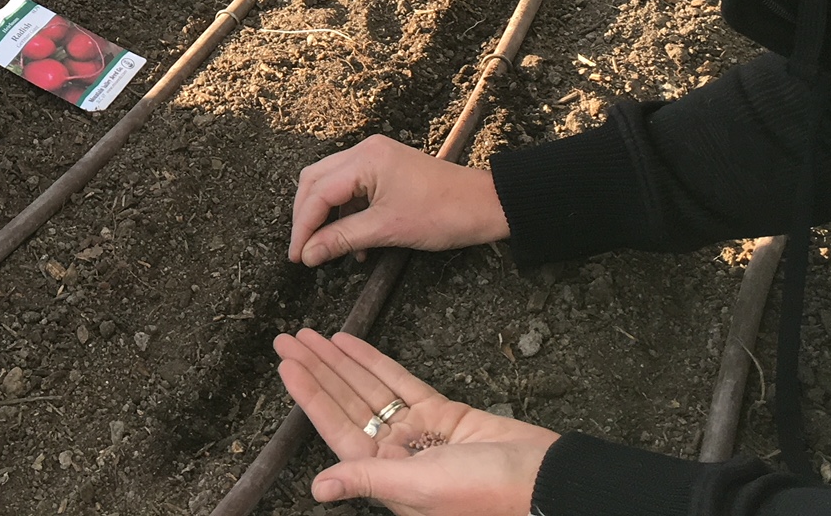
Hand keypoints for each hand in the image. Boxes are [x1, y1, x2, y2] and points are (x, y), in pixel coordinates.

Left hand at [278, 329, 558, 515]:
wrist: (545, 480)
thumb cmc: (488, 495)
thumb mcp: (420, 487)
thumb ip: (368, 480)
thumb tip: (319, 488)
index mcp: (386, 477)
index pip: (336, 430)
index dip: (309, 396)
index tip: (286, 367)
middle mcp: (396, 455)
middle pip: (347, 404)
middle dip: (316, 371)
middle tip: (285, 340)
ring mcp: (418, 432)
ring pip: (369, 388)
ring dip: (339, 362)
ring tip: (310, 336)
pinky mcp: (442, 414)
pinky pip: (400, 382)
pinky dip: (375, 361)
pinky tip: (349, 342)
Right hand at [290, 135, 506, 264]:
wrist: (487, 205)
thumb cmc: (444, 214)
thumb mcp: (388, 230)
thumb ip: (342, 240)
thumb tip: (308, 254)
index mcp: (364, 160)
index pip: (317, 193)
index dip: (303, 227)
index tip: (296, 256)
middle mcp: (365, 151)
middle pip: (316, 181)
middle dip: (306, 217)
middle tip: (303, 250)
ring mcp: (375, 158)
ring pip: (332, 184)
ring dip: (326, 216)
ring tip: (327, 249)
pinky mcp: (385, 169)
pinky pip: (352, 189)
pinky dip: (346, 214)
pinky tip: (356, 244)